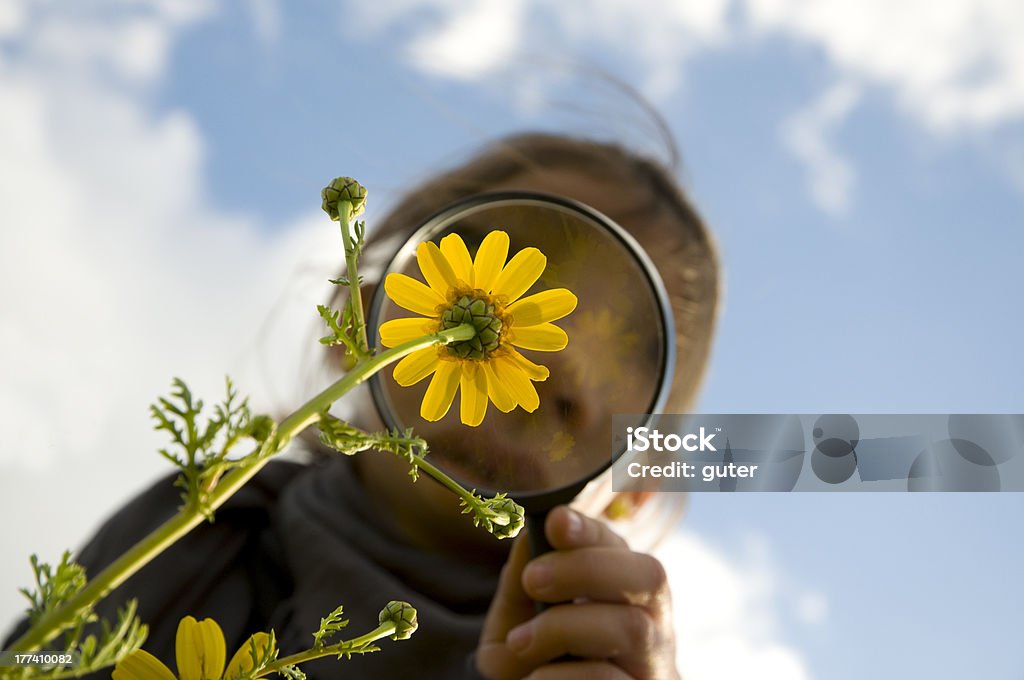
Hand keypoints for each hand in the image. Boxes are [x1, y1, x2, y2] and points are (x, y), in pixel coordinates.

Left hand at [476, 506, 679, 678]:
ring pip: (633, 628)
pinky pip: (610, 679)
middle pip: (649, 575)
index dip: (591, 529)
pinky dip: (564, 676)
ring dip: (566, 627)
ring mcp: (654, 665)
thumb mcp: (518, 625)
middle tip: (533, 578)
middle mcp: (651, 623)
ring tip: (520, 643)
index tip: (556, 521)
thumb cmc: (540, 667)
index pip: (620, 547)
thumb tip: (529, 537)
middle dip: (587, 567)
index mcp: (622, 592)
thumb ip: (518, 586)